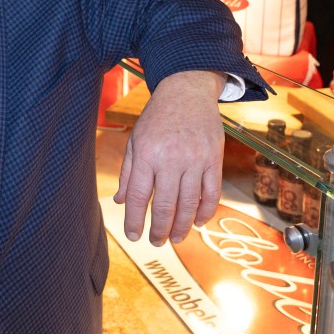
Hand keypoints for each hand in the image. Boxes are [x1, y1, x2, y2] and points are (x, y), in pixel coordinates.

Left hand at [114, 70, 225, 245]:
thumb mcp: (136, 141)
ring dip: (182, 226)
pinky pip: (212, 193)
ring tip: (175, 238)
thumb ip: (129, 173)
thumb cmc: (157, 118)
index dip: (135, 220)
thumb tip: (120, 202)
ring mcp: (195, 160)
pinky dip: (206, 211)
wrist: (187, 91)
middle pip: (165, 205)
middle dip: (159, 229)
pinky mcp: (213, 159)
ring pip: (189, 204)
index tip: (134, 237)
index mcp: (147, 154)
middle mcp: (171, 159)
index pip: (139, 196)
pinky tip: (199, 222)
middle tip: (156, 243)